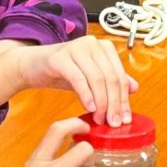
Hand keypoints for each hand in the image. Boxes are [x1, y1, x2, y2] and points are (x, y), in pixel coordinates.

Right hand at [17, 37, 137, 126]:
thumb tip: (134, 88)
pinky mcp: (60, 57)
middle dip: (114, 103)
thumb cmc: (62, 71)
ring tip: (100, 119)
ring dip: (101, 103)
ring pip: (97, 79)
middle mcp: (92, 44)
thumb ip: (111, 80)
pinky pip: (78, 78)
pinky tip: (89, 108)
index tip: (125, 117)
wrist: (32, 65)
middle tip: (113, 122)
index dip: (124, 99)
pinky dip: (86, 95)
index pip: (119, 75)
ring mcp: (76, 48)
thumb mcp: (90, 77)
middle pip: (110, 78)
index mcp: (103, 47)